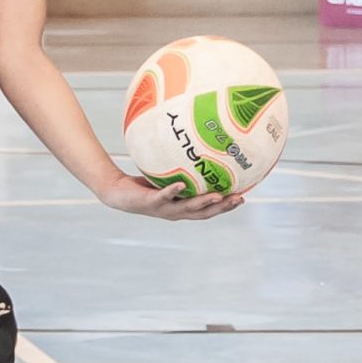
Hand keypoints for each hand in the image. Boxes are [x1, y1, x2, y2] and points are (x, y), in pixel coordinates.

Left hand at [98, 172, 242, 220]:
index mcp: (182, 208)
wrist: (118, 194)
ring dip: (202, 203)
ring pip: (187, 208)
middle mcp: (175, 212)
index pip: (209, 210)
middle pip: (203, 213)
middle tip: (239, 199)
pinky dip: (173, 191)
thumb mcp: (167, 177)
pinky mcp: (150, 203)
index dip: (226, 207)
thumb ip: (183, 170)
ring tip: (217, 196)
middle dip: (222, 207)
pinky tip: (181, 184)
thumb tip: (197, 149)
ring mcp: (163, 209)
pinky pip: (163, 196)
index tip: (243, 197)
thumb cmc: (145, 185)